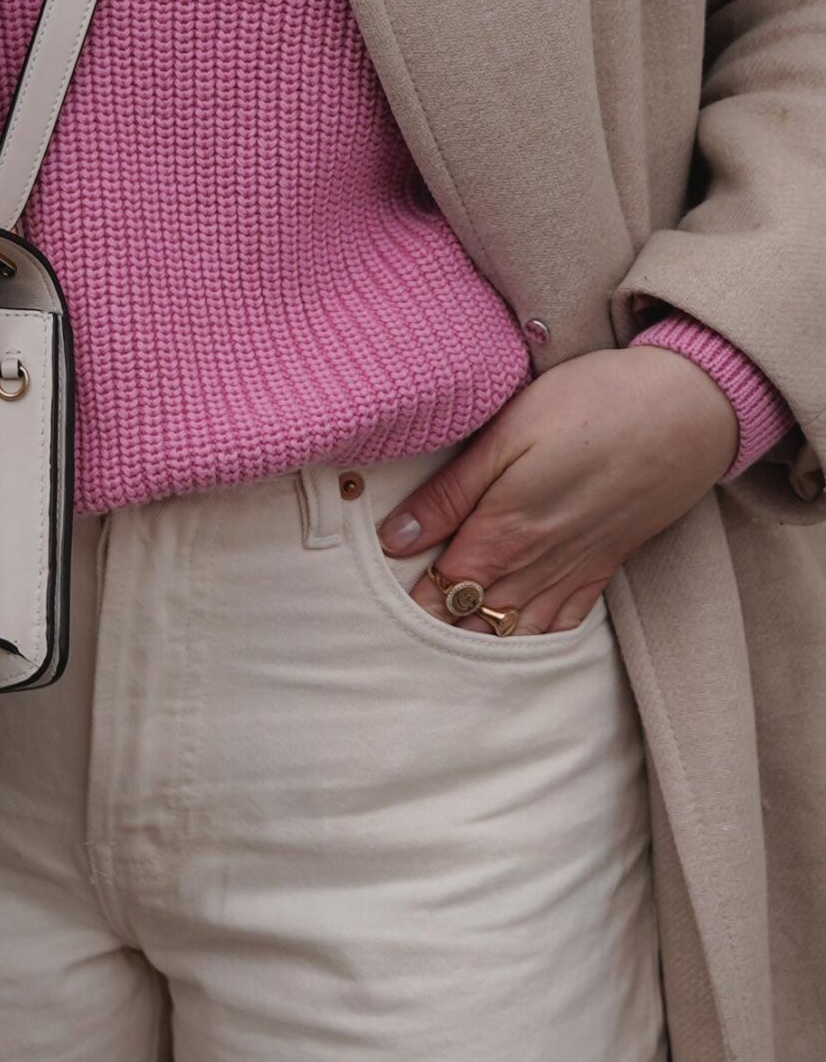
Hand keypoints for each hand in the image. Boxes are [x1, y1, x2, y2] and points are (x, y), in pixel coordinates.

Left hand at [377, 346, 738, 634]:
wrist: (688, 410)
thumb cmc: (592, 406)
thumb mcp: (507, 435)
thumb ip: (449, 494)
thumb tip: (393, 540)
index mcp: (502, 535)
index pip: (438, 593)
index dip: (404, 609)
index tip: (372, 617)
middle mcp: (537, 567)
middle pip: (473, 622)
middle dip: (435, 635)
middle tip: (396, 647)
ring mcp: (575, 571)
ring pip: (517, 632)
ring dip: (481, 644)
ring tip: (444, 655)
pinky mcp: (606, 565)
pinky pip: (564, 623)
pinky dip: (534, 639)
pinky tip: (515, 642)